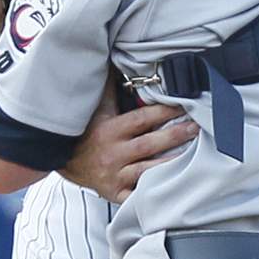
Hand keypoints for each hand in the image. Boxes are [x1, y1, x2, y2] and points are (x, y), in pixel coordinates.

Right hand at [60, 75, 199, 202]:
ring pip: (149, 171)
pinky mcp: (116, 194)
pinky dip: (156, 191)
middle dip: (176, 135)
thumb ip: (110, 88)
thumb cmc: (84, 132)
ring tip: (197, 155)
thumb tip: (118, 63)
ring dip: (173, 163)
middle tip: (197, 127)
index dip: (163, 110)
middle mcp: (112, 154)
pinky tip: (175, 186)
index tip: (183, 104)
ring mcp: (115, 176)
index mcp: (109, 131)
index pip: (141, 119)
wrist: (61, 161)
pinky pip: (139, 195)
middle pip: (150, 144)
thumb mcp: (96, 109)